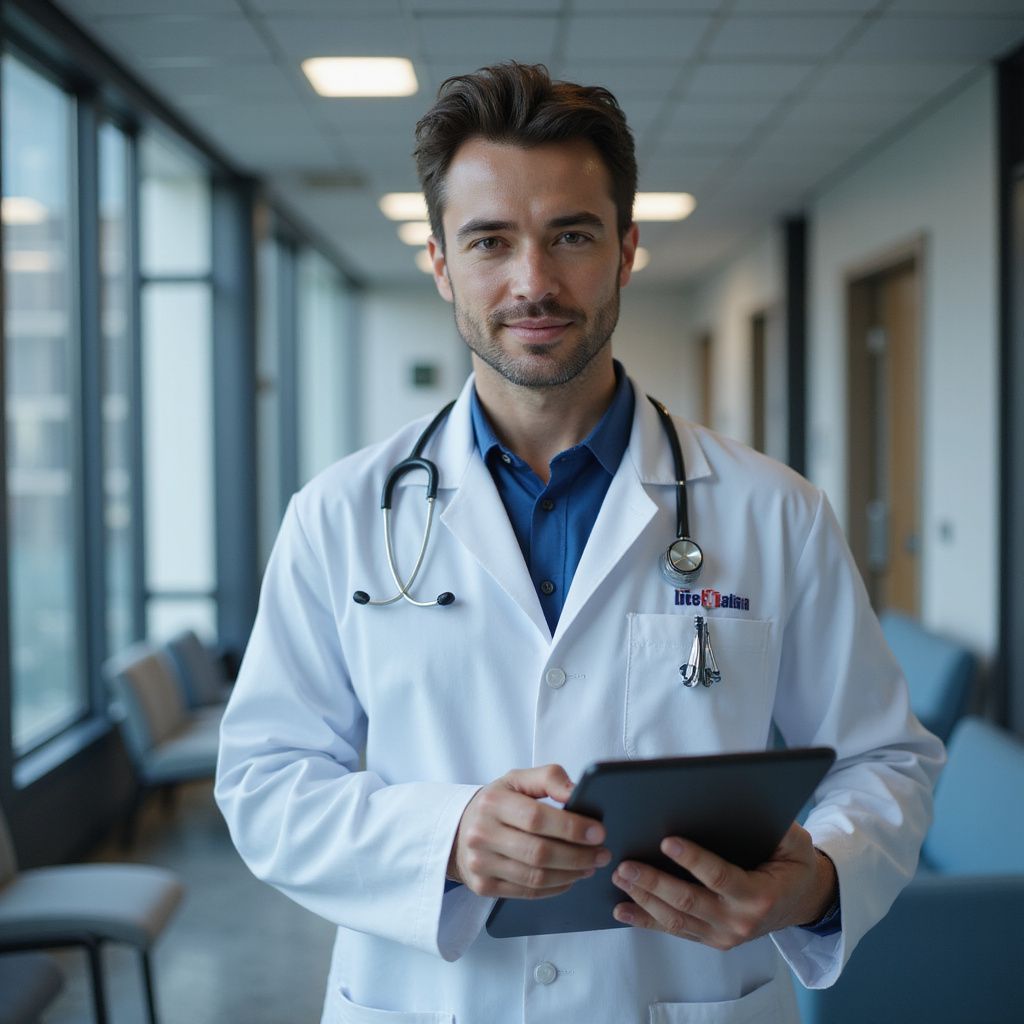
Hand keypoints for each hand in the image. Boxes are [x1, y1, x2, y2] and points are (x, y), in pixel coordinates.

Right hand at [448, 765, 610, 898]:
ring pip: (535, 877)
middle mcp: (482, 834)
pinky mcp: (483, 886)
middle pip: (539, 853)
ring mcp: (480, 863)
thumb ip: (549, 778)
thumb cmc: (497, 802)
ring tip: (591, 866)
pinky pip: (527, 893)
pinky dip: (555, 888)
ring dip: (571, 874)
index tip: (599, 832)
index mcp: (492, 802)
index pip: (536, 818)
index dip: (571, 827)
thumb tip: (577, 792)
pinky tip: (570, 878)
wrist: (458, 830)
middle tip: (602, 854)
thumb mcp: (518, 780)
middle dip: (578, 856)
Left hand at [610, 822, 837, 950]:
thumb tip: (739, 801)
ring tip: (619, 877)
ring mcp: (723, 935)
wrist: (802, 902)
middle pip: (688, 901)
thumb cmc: (792, 864)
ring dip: (643, 898)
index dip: (692, 859)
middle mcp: (739, 921)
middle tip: (626, 863)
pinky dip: (645, 921)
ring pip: (675, 918)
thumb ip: (773, 826)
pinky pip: (674, 930)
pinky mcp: (710, 939)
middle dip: (653, 882)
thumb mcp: (793, 841)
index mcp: (759, 895)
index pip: (719, 876)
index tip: (666, 841)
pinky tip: (622, 910)